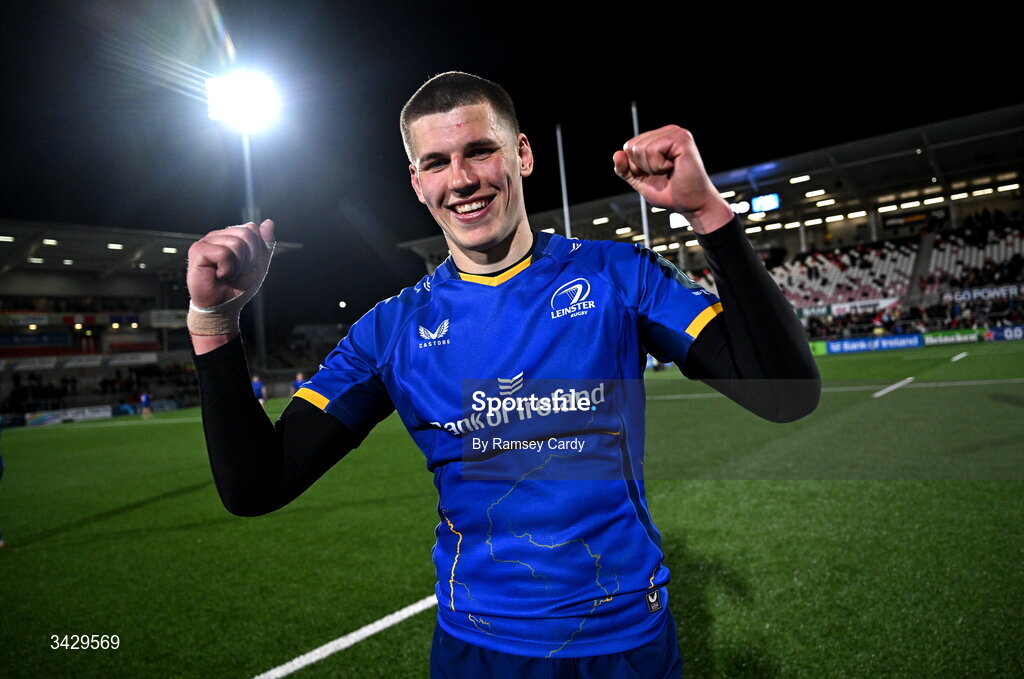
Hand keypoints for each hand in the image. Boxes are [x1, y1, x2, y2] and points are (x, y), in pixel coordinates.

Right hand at [186, 220, 274, 349]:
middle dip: (249, 258)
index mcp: (230, 236)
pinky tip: (218, 276)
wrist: (223, 306)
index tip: (247, 266)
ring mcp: (206, 241)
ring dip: (238, 266)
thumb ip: (264, 245)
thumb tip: (268, 222)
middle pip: (246, 234)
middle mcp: (217, 236)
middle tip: (237, 272)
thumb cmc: (237, 287)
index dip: (256, 251)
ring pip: (236, 244)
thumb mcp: (258, 265)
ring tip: (227, 275)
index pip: (252, 229)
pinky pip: (224, 254)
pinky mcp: (197, 250)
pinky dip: (227, 269)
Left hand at [613, 125, 732, 233]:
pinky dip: (659, 166)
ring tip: (670, 171)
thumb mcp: (641, 181)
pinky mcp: (682, 139)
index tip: (655, 174)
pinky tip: (674, 167)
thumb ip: (626, 169)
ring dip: (652, 167)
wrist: (691, 205)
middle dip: (642, 167)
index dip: (635, 167)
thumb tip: (616, 154)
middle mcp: (668, 131)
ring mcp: (676, 133)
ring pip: (641, 148)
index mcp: (659, 138)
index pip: (629, 147)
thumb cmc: (671, 193)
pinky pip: (652, 150)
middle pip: (632, 146)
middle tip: (663, 173)